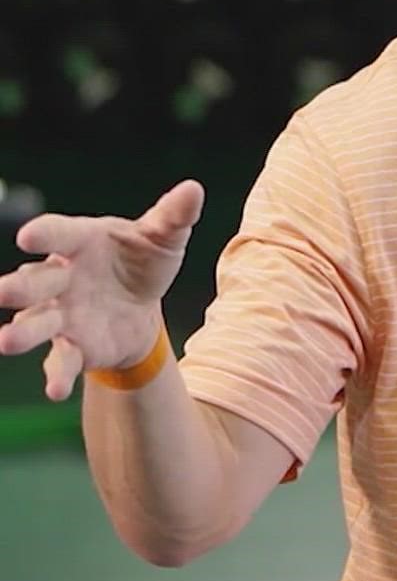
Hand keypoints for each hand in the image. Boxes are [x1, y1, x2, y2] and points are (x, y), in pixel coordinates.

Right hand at [0, 180, 204, 400]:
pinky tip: (55, 391)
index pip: (56, 234)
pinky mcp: (71, 346)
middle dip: (18, 287)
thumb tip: (194, 189)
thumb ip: (174, 216)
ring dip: (21, 333)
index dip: (43, 234)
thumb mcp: (162, 238)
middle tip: (2, 292)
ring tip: (6, 342)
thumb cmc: (140, 261)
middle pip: (33, 282)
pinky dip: (56, 375)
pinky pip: (59, 361)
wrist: (140, 305)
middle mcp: (59, 279)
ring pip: (34, 323)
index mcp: (79, 243)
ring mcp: (61, 315)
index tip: (29, 236)